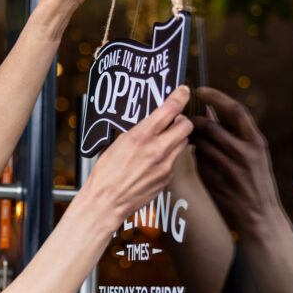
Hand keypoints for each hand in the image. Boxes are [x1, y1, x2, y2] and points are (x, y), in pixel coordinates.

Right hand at [86, 86, 192, 221]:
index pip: (170, 109)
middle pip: (186, 126)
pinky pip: (174, 162)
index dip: (180, 96)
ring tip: (162, 141)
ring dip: (176, 138)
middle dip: (182, 120)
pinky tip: (152, 162)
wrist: (106, 201)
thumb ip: (138, 132)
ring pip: (183, 143)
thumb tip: (150, 122)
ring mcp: (164, 166)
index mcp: (141, 136)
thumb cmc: (105, 174)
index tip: (183, 91)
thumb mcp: (117, 144)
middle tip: (174, 121)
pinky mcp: (167, 179)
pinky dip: (167, 158)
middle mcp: (157, 149)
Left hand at [190, 87, 285, 236]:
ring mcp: (228, 167)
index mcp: (256, 141)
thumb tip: (210, 110)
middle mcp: (244, 152)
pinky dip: (197, 156)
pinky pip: (199, 160)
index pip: (234, 110)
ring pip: (201, 143)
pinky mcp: (214, 179)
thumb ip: (233, 133)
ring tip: (190, 138)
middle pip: (211, 126)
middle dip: (195, 122)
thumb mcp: (253, 153)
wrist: (258, 215)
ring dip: (192, 138)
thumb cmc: (255, 181)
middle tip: (187, 121)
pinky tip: (200, 159)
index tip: (200, 90)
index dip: (216, 97)